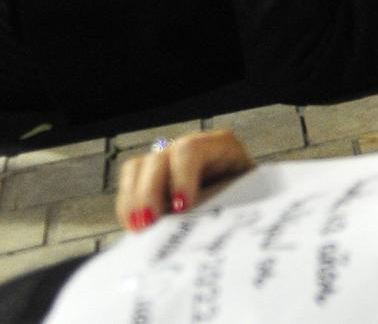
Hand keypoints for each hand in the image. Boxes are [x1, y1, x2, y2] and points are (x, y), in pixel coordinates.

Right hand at [115, 130, 253, 230]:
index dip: (182, 177)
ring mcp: (170, 161)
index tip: (182, 207)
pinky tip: (135, 227)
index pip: (192, 150)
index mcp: (221, 147)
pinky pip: (130, 184)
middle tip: (150, 223)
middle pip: (159, 159)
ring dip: (133, 200)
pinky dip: (127, 207)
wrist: (249, 204)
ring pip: (138, 168)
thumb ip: (229, 206)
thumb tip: (211, 228)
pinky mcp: (154, 179)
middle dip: (150, 193)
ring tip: (139, 229)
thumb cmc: (250, 201)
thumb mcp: (248, 199)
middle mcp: (191, 149)